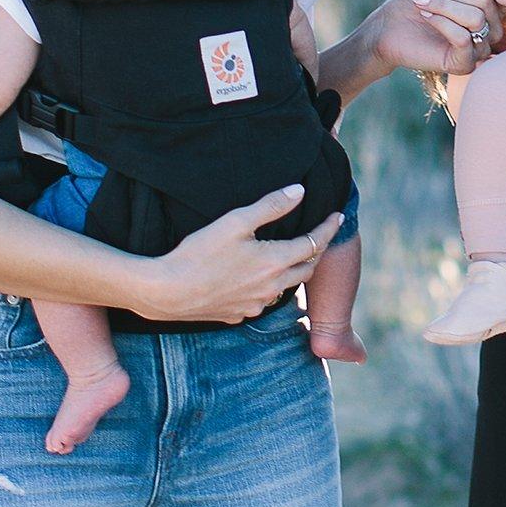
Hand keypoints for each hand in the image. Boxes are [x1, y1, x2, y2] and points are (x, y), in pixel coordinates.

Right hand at [131, 184, 333, 326]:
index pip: (314, 243)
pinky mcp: (239, 315)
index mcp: (275, 262)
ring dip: (294, 270)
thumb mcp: (235, 222)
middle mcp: (272, 287)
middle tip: (319, 235)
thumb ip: (271, 206)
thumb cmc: (198, 253)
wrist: (166, 292)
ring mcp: (256, 305)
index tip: (338, 216)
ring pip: (286, 286)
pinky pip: (263, 300)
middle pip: (307, 268)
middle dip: (316, 250)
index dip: (328, 228)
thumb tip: (300, 191)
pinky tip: (259, 278)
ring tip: (292, 255)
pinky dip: (269, 285)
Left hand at [367, 0, 503, 79]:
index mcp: (488, 9)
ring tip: (422, 4)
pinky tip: (427, 18)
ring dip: (443, 7)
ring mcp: (479, 49)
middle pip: (485, 1)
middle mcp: (490, 30)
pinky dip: (442, 23)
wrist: (387, 26)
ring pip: (476, 19)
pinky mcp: (463, 64)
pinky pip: (464, 38)